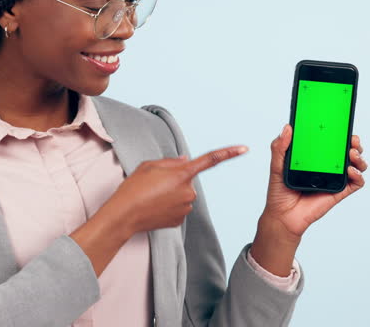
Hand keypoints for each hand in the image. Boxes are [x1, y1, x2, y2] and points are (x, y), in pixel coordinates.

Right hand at [108, 145, 248, 234]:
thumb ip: (170, 162)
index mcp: (182, 174)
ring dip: (170, 194)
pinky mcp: (180, 220)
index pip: (210, 160)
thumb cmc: (134, 188)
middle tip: (153, 185)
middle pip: (186, 180)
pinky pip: (178, 208)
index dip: (229, 153)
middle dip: (174, 180)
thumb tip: (184, 161)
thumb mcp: (149, 165)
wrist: (125, 215)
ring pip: (182, 195)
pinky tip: (154, 208)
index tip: (245, 148)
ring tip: (151, 197)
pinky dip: (168, 207)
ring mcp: (186, 208)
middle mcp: (189, 191)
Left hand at [262, 124, 367, 240]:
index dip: (339, 133)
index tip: (342, 124)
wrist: (283, 215)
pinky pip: (356, 183)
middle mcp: (327, 167)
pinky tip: (350, 171)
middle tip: (352, 139)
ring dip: (359, 157)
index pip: (330, 142)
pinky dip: (358, 175)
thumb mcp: (276, 166)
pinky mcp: (339, 192)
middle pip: (348, 151)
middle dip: (354, 143)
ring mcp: (334, 179)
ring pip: (356, 165)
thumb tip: (287, 128)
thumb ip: (279, 148)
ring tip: (352, 153)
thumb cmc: (279, 191)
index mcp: (314, 158)